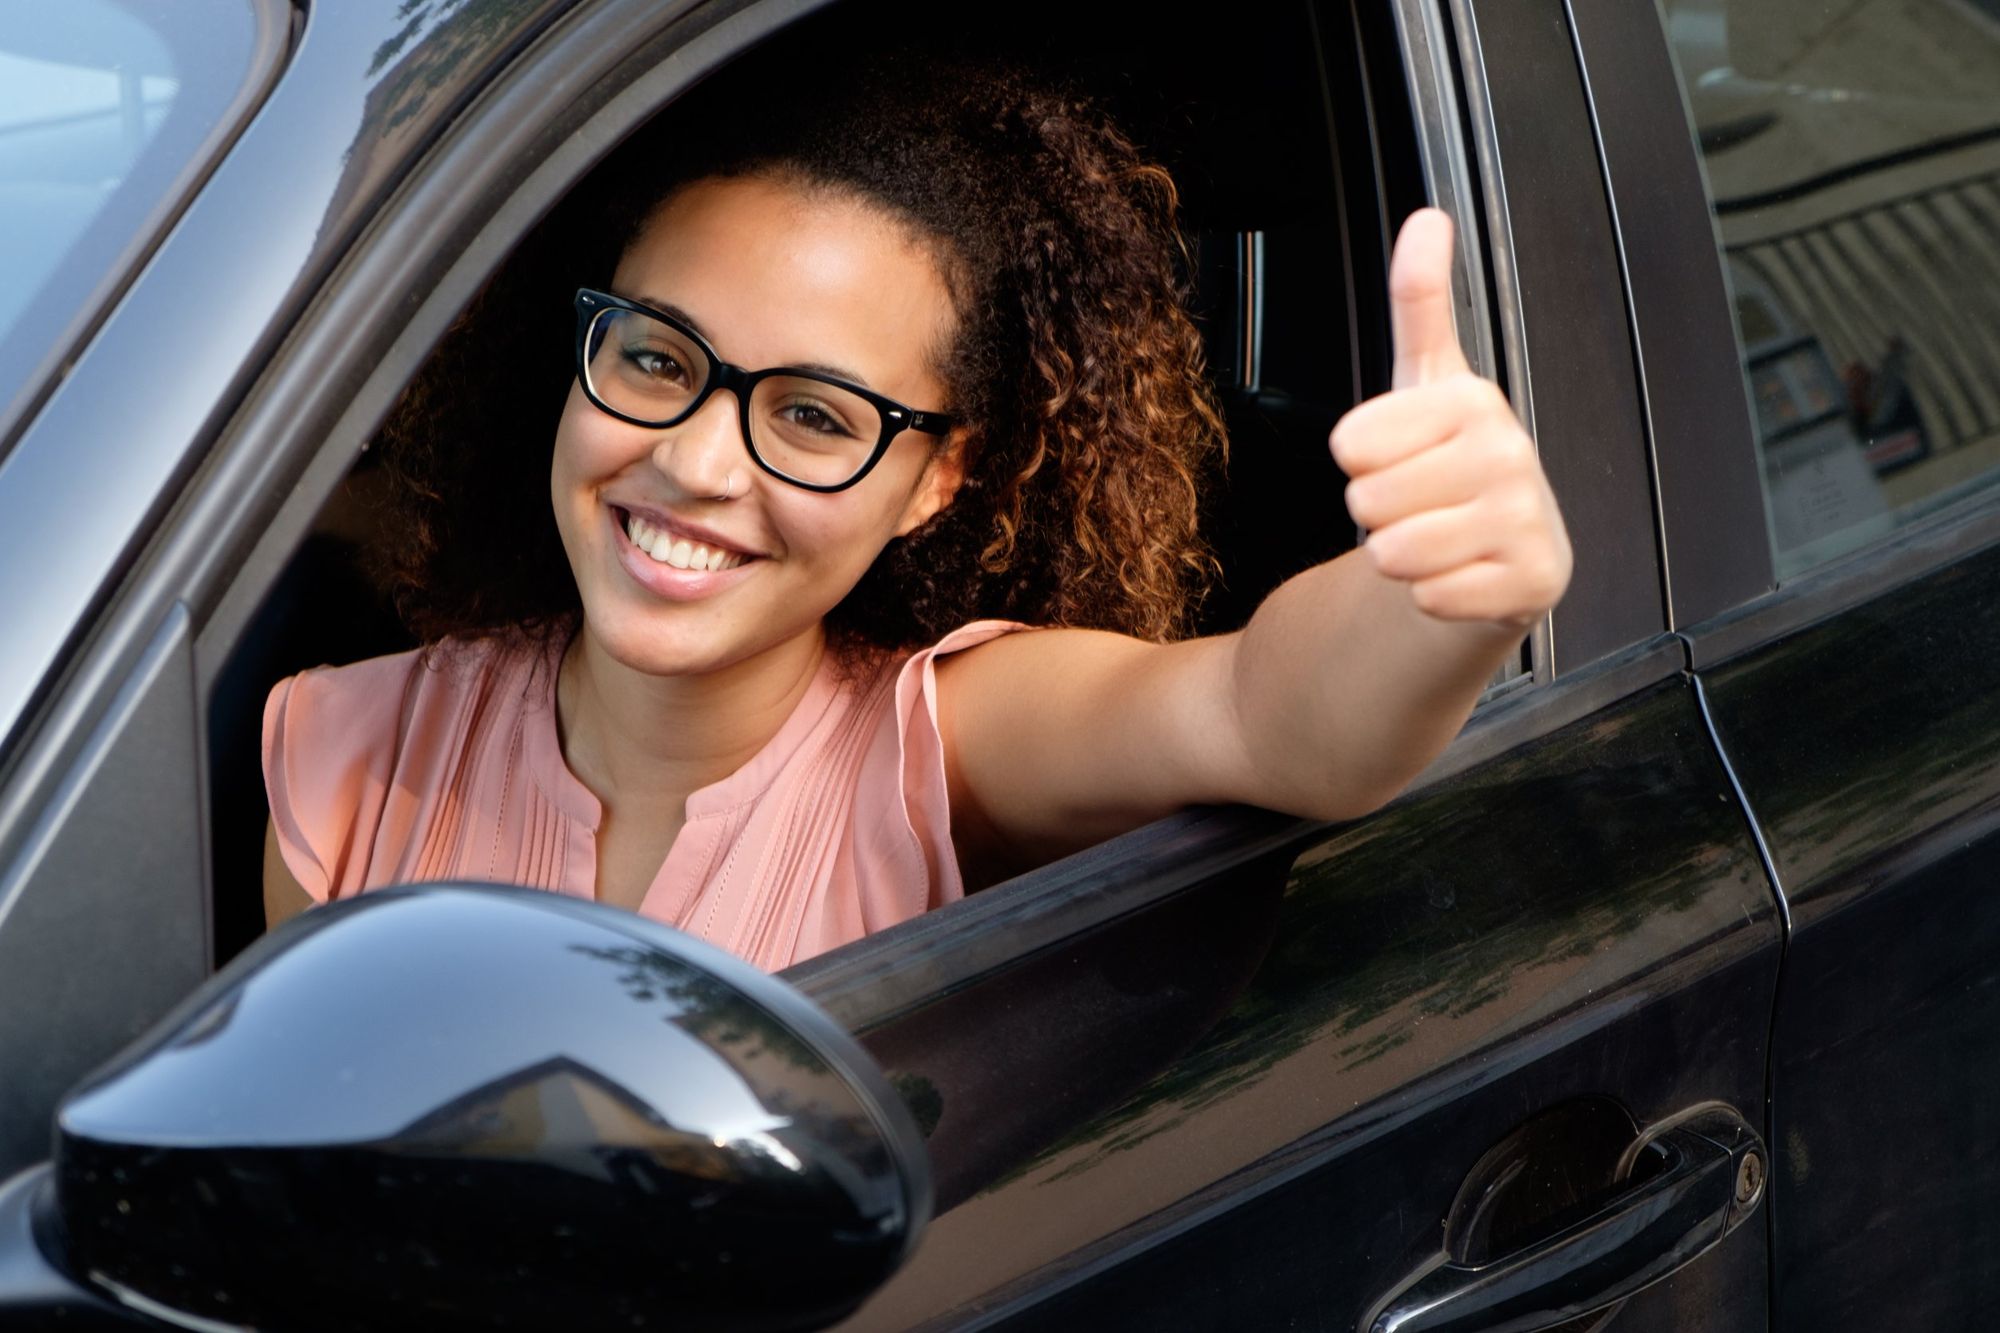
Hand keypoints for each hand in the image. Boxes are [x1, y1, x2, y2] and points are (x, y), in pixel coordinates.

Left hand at [1330, 209, 1571, 628]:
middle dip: (1376, 513)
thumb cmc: (1445, 467)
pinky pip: (1432, 598)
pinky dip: (1431, 596)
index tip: (1395, 455)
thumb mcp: (1424, 382)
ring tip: (1433, 537)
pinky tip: (1460, 574)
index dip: (1357, 460)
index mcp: (1473, 400)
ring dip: (1399, 556)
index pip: (1350, 443)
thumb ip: (1419, 303)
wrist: (1492, 552)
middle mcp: (1510, 454)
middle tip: (1415, 504)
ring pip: (1396, 553)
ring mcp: (1528, 520)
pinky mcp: (1534, 582)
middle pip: (1368, 501)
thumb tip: (1428, 218)